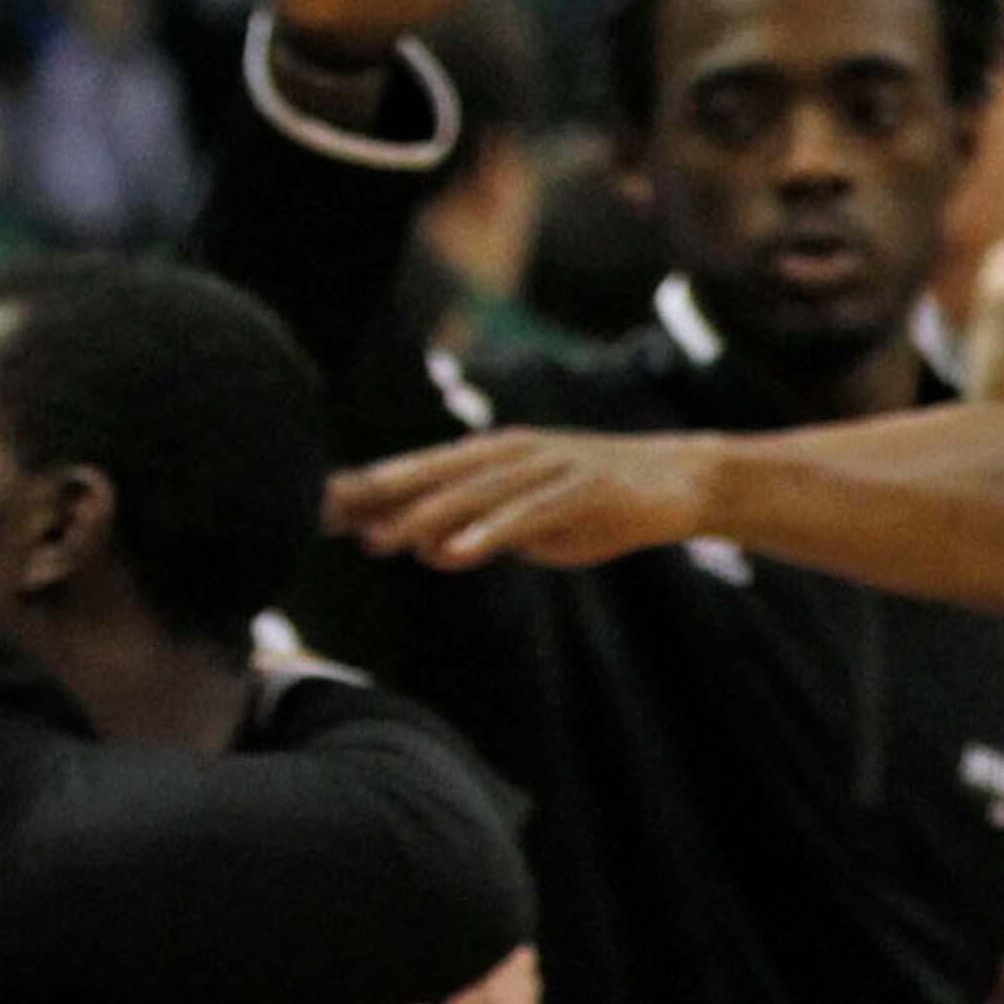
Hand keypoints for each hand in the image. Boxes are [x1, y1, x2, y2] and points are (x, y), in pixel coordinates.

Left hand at [325, 427, 720, 568]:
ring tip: (385, 540)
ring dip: (427, 516)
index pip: (423, 471)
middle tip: (333, 518)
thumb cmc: (600, 505)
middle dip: (383, 496)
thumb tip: (430, 551)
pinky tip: (457, 551)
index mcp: (495, 456)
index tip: (323, 510)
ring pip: (476, 492)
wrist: (680, 482)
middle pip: (436, 474)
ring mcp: (547, 467)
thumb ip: (483, 534)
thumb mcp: (534, 526)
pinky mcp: (581, 490)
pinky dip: (489, 532)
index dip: (373, 489)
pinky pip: (526, 514)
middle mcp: (513, 452)